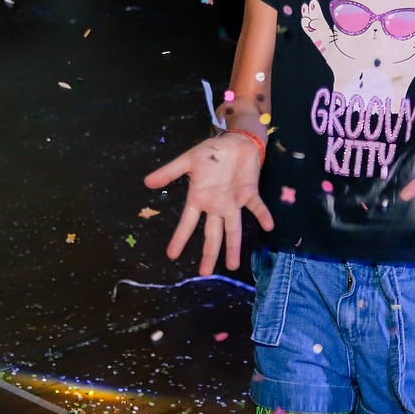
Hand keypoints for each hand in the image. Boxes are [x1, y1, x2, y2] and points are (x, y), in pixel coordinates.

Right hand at [142, 133, 274, 274]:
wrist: (235, 140)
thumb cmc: (212, 152)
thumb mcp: (188, 160)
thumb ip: (169, 171)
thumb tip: (146, 182)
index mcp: (200, 199)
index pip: (188, 223)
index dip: (180, 238)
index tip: (172, 255)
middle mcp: (216, 205)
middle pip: (212, 234)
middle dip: (209, 252)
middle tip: (204, 272)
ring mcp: (234, 201)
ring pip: (233, 228)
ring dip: (233, 246)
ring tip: (233, 265)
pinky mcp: (249, 193)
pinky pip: (257, 206)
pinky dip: (262, 215)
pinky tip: (268, 226)